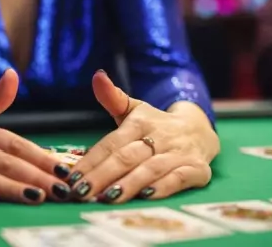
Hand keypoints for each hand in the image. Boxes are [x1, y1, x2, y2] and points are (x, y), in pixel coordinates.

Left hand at [66, 70, 219, 202]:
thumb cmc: (156, 125)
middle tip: (82, 192)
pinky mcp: (197, 169)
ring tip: (108, 197)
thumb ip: (113, 98)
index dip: (91, 161)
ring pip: (151, 169)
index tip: (72, 177)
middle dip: (102, 176)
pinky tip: (146, 196)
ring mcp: (179, 153)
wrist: (199, 130)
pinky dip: (164, 187)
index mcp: (140, 122)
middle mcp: (160, 137)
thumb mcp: (135, 109)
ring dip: (129, 184)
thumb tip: (97, 75)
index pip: (111, 143)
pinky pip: (180, 179)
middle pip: (127, 157)